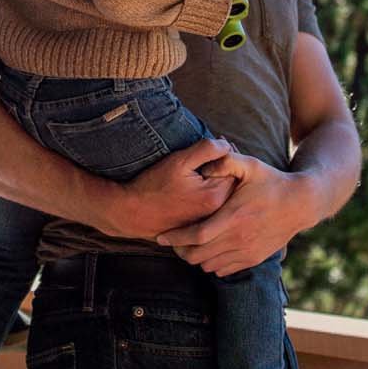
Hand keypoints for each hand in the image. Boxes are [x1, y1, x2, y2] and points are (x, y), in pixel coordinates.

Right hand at [101, 138, 234, 238]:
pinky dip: (210, 192)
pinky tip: (197, 184)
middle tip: (216, 152)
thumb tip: (226, 145)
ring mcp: (209, 221)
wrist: (132, 213)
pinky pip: (213, 205)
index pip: (236, 170)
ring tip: (206, 167)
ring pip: (223, 194)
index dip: (229, 153)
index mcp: (215, 196)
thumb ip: (206, 150)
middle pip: (232, 184)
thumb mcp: (178, 162)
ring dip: (219, 179)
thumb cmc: (153, 186)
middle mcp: (216, 213)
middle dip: (226, 166)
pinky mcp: (199, 225)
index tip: (219, 143)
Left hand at [156, 151, 310, 275]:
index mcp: (234, 216)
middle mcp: (239, 238)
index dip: (175, 238)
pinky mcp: (253, 259)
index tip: (161, 236)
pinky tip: (207, 250)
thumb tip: (204, 164)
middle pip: (198, 256)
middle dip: (180, 250)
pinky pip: (223, 271)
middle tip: (172, 241)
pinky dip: (210, 264)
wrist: (300, 203)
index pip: (196, 235)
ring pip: (208, 266)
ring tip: (188, 245)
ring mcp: (247, 251)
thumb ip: (225, 161)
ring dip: (194, 258)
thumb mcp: (250, 164)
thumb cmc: (272, 181)